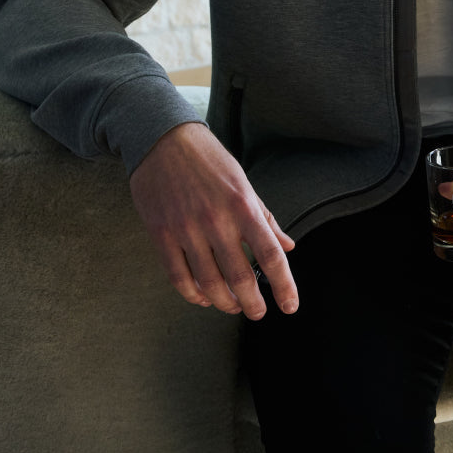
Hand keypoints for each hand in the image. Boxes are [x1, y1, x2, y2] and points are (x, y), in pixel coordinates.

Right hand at [129, 122, 297, 318]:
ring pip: (209, 283)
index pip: (270, 254)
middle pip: (240, 278)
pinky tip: (202, 298)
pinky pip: (179, 277)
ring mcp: (187, 229)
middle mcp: (217, 220)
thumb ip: (265, 217)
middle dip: (252, 304)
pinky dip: (192, 294)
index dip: (284, 285)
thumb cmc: (209, 160)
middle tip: (258, 313)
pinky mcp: (161, 234)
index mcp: (243, 205)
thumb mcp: (243, 182)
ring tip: (232, 307)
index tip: (290, 306)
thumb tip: (288, 246)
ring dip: (224, 303)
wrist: (163, 138)